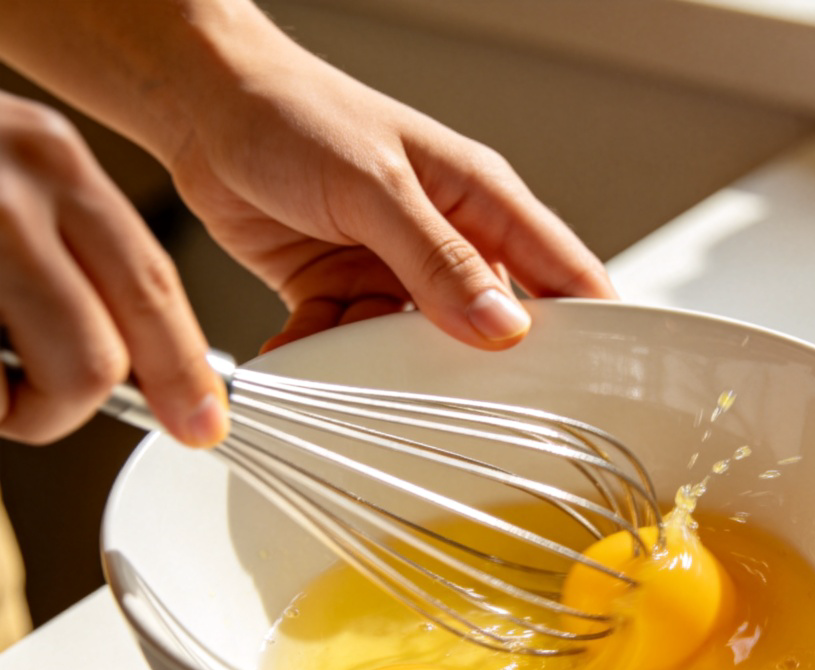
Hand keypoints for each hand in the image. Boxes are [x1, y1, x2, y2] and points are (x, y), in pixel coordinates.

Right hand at [0, 90, 227, 445]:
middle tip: (33, 406)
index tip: (201, 423)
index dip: (182, 372)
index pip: (152, 288)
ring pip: (42, 378)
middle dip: (74, 409)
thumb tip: (136, 359)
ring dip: (13, 410)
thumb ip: (72, 255)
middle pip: (100, 358)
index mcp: (53, 162)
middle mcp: (8, 188)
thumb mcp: (12, 185)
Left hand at [167, 42, 615, 352]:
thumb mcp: (376, 184)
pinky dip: (328, 354)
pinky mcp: (348, 293)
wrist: (202, 109)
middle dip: (473, 367)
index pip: (562, 271)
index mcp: (481, 200)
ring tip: (345, 347)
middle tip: (455, 401)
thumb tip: (501, 326)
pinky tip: (301, 344)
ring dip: (380, 362)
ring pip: (414, 348)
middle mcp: (448, 240)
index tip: (597, 386)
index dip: (591, 328)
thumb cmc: (295, 113)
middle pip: (490, 326)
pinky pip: (354, 344)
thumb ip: (438, 257)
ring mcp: (398, 272)